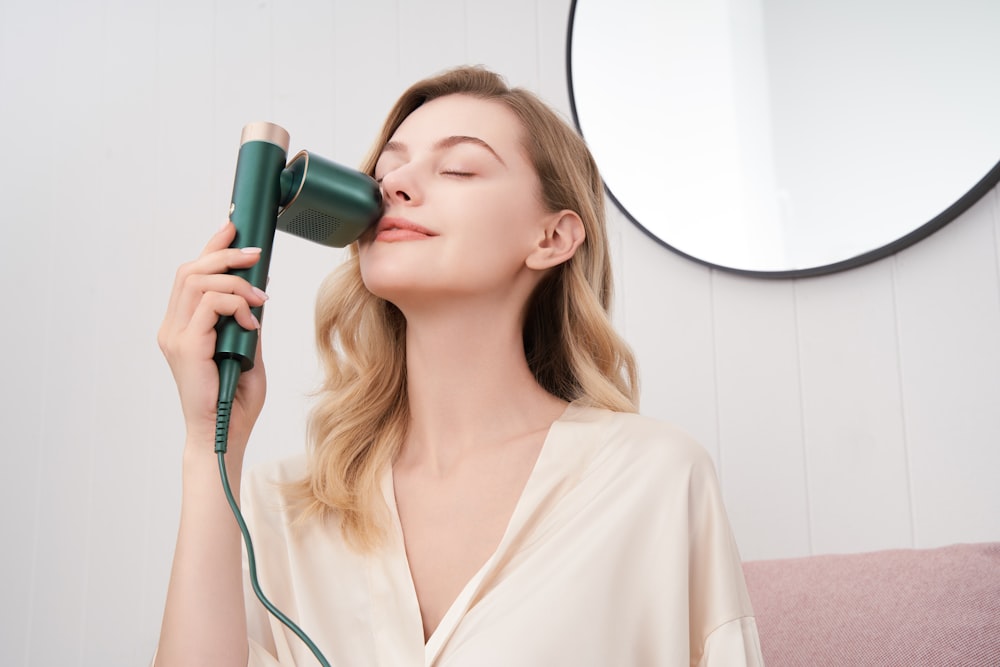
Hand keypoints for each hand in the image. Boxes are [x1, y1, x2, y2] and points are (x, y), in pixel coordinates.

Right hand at [158, 222, 268, 454]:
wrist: (223, 435)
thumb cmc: (235, 402)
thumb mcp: (249, 353)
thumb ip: (247, 325)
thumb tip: (257, 296)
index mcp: (183, 327)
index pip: (192, 275)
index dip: (212, 247)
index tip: (233, 228)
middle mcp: (173, 327)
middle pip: (191, 270)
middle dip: (226, 254)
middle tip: (256, 254)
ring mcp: (176, 336)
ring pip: (198, 282)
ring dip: (235, 281)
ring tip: (259, 299)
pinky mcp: (186, 346)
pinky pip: (210, 304)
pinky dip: (235, 304)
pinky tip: (252, 321)